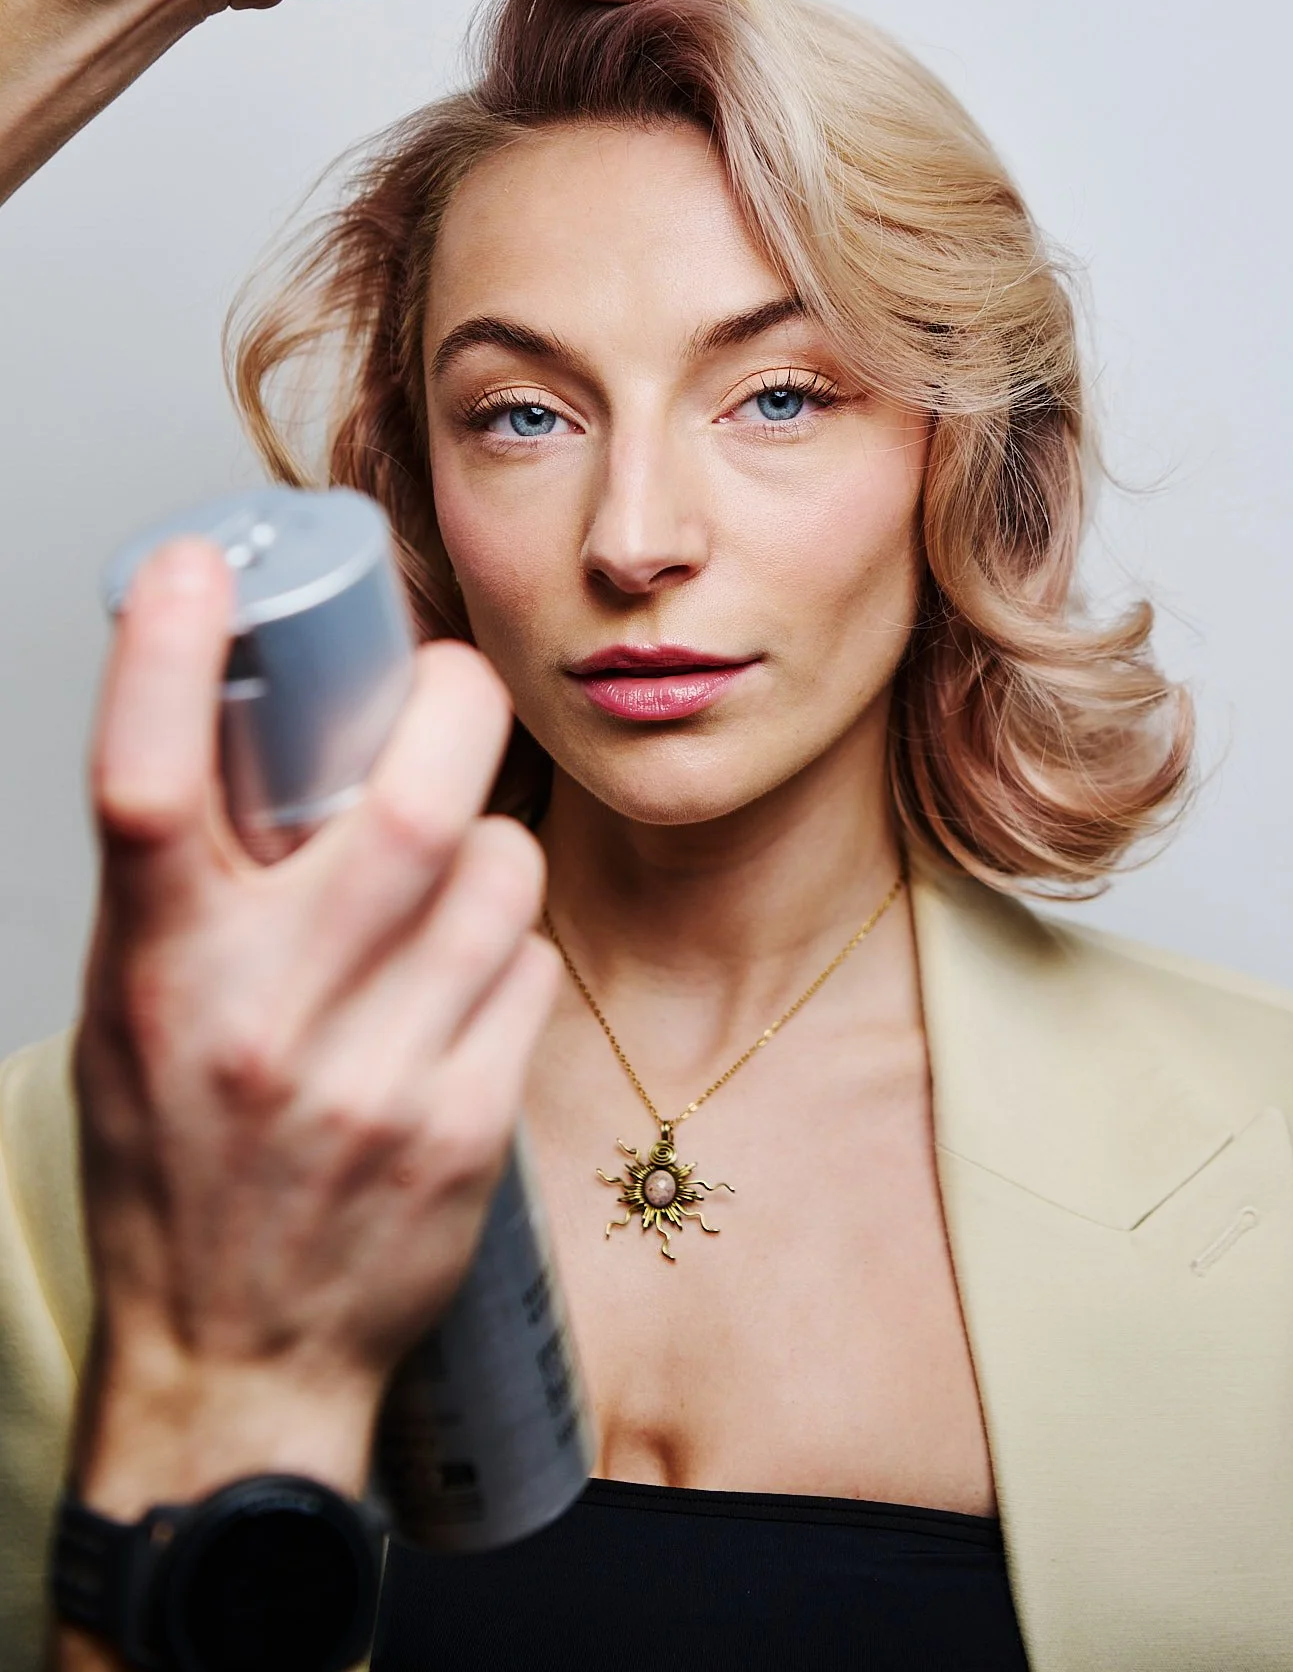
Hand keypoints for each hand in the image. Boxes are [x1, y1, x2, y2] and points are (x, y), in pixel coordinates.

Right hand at [71, 538, 559, 1516]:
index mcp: (157, 972)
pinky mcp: (464, 1127)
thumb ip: (186, 880)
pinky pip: (527, 967)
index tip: (196, 563)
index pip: (141, 785)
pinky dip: (507, 945)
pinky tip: (464, 980)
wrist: (233, 1360)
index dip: (162, 655)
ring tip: (454, 864)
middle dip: (451, 704)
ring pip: (499, 871)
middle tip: (450, 682)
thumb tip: (244, 722)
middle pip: (401, 803)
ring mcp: (375, 1079)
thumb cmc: (176, 1168)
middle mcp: (260, 1020)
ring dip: (493, 839)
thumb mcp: (134, 1009)